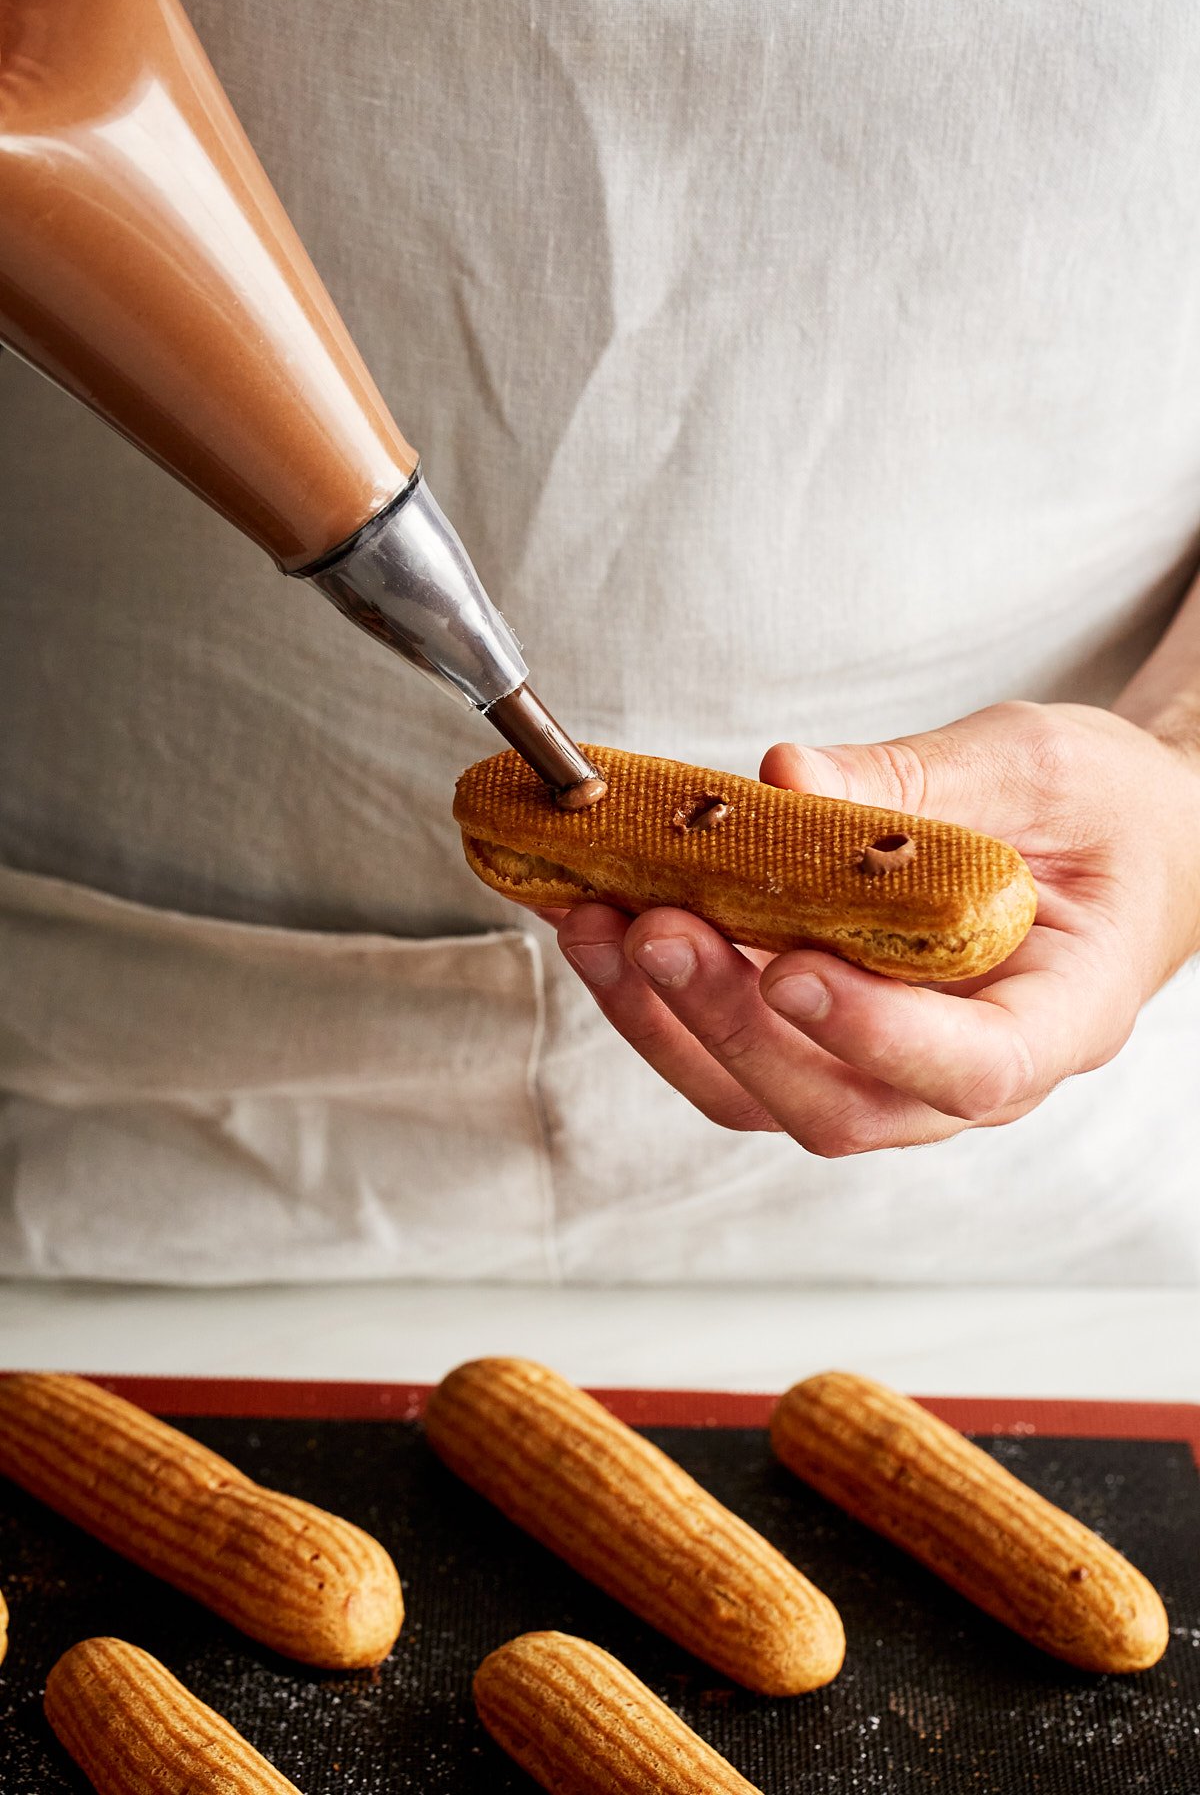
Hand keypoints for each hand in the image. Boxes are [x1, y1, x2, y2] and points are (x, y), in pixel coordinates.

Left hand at [543, 702, 1199, 1153]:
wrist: (1123, 844)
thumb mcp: (1034, 769)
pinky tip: (607, 924)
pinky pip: (739, 1050)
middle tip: (656, 928)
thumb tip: (785, 782)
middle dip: (731, 1024)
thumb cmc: (1104, 816)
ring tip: (598, 924)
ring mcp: (892, 1069)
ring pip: (768, 1096)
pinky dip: (661, 998)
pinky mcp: (828, 1041)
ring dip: (669, 1021)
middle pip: (842, 1103)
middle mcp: (972, 1072)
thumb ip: (915, 782)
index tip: (792, 970)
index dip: (877, 1036)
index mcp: (1060, 1016)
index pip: (976, 1068)